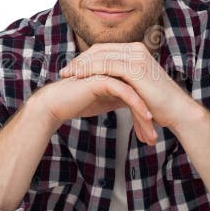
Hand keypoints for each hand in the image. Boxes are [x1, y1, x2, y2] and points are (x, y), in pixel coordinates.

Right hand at [31, 74, 158, 144]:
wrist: (56, 103)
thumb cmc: (79, 102)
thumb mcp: (107, 101)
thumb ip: (122, 99)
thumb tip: (140, 108)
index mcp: (118, 74)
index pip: (140, 93)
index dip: (148, 113)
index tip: (153, 133)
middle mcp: (115, 71)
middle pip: (140, 93)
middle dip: (148, 118)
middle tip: (153, 138)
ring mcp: (109, 73)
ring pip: (135, 93)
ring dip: (144, 116)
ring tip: (151, 135)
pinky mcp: (102, 79)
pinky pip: (125, 92)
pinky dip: (137, 105)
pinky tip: (146, 116)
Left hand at [58, 42, 191, 130]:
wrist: (177, 110)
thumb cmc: (158, 103)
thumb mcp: (135, 87)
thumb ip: (121, 81)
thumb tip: (104, 85)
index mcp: (135, 51)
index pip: (103, 49)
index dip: (85, 58)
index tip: (71, 69)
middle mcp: (136, 49)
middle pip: (99, 50)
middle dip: (79, 60)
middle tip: (64, 71)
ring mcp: (136, 57)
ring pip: (100, 55)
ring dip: (81, 65)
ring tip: (68, 75)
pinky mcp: (136, 68)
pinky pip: (107, 65)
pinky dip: (91, 70)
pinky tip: (80, 78)